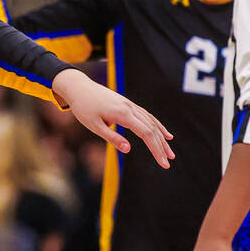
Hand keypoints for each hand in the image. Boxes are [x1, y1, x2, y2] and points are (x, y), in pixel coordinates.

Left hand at [51, 69, 173, 167]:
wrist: (79, 87)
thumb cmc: (83, 108)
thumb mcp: (94, 125)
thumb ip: (111, 137)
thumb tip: (128, 150)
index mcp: (123, 114)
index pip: (146, 134)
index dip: (156, 149)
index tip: (162, 163)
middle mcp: (130, 108)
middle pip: (152, 129)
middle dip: (161, 146)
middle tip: (168, 162)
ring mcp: (130, 105)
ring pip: (152, 122)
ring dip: (162, 137)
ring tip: (170, 151)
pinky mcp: (128, 104)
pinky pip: (147, 116)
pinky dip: (157, 125)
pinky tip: (164, 134)